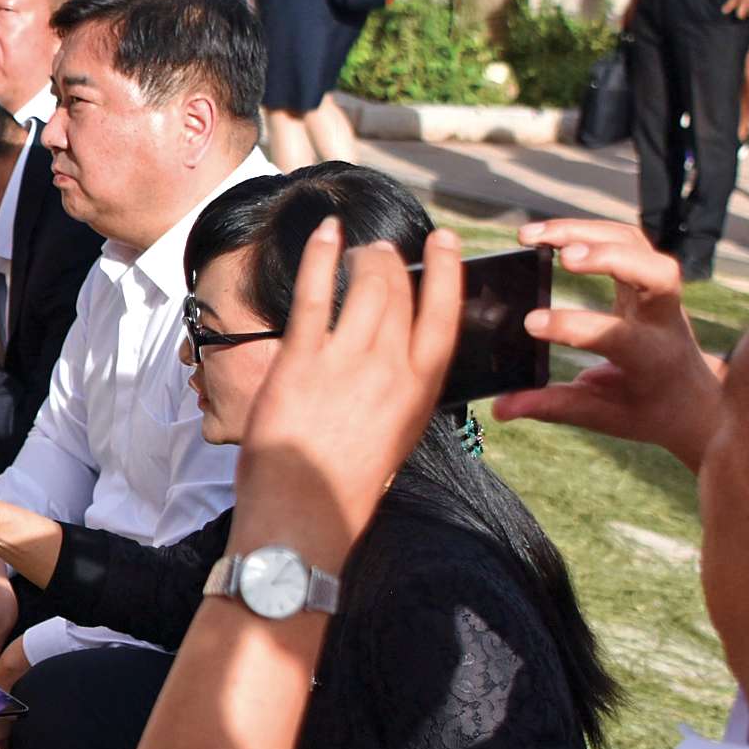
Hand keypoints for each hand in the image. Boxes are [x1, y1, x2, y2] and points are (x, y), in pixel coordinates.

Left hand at [223, 220, 459, 571]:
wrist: (305, 515)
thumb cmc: (347, 484)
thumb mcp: (397, 434)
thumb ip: (400, 390)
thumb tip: (397, 355)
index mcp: (422, 388)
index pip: (445, 313)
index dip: (447, 270)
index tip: (444, 243)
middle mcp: (391, 368)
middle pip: (400, 291)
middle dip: (393, 261)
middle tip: (382, 250)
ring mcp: (347, 360)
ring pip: (365, 284)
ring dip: (364, 256)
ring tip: (357, 248)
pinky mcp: (302, 359)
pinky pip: (314, 292)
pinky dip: (321, 255)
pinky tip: (326, 234)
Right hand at [497, 217, 726, 472]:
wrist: (693, 398)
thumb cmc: (648, 409)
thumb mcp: (602, 417)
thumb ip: (552, 407)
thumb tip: (501, 407)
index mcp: (652, 359)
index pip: (617, 335)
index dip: (573, 325)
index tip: (531, 323)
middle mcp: (663, 318)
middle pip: (654, 272)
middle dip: (609, 258)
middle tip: (559, 258)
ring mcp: (659, 292)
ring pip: (636, 243)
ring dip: (585, 232)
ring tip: (531, 236)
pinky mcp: (646, 274)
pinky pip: (624, 237)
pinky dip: (586, 229)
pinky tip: (549, 234)